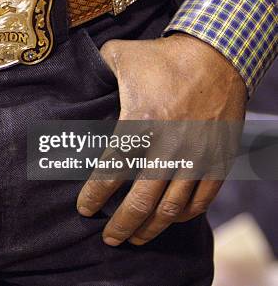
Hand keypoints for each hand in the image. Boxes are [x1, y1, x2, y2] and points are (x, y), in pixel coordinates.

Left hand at [76, 33, 246, 245]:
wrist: (217, 54)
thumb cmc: (162, 57)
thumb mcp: (119, 54)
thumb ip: (94, 70)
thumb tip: (74, 80)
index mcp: (140, 123)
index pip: (110, 172)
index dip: (94, 196)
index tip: (84, 210)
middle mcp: (168, 147)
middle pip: (140, 201)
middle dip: (120, 225)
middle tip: (108, 239)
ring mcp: (196, 156)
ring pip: (171, 208)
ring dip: (151, 228)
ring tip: (136, 238)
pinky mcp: (218, 159)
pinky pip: (201, 199)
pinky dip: (183, 215)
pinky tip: (169, 219)